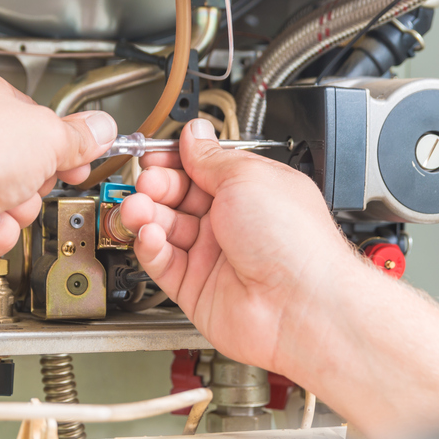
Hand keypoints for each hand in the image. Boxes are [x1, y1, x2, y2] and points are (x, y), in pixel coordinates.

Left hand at [0, 70, 117, 271]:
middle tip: (34, 179)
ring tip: (3, 201)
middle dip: (37, 182)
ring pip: (13, 203)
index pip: (38, 121)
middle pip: (28, 166)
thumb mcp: (48, 135)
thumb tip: (101, 128)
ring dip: (18, 210)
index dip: (63, 142)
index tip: (81, 156)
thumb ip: (79, 137)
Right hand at [120, 118, 359, 373]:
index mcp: (250, 191)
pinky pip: (163, 263)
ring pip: (165, 229)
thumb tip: (194, 134)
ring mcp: (214, 257)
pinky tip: (150, 235)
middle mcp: (232, 223)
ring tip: (138, 208)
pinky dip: (150, 247)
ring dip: (146, 215)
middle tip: (147, 183)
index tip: (155, 156)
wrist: (300, 304)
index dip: (174, 161)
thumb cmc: (294, 242)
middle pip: (178, 198)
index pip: (201, 169)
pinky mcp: (196, 289)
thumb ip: (211, 158)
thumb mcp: (247, 177)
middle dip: (156, 187)